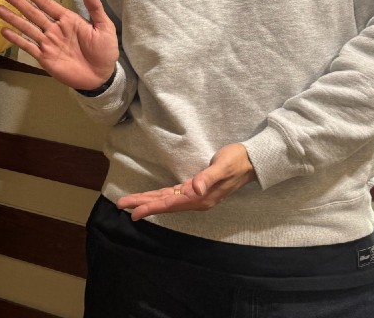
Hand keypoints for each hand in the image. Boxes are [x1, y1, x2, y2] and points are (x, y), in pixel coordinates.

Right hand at [0, 0, 117, 90]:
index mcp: (68, 20)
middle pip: (33, 13)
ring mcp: (48, 43)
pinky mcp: (44, 58)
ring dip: (12, 18)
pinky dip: (17, 39)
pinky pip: (28, 47)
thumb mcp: (104, 27)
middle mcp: (54, 29)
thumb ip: (95, 9)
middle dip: (18, 3)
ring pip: (27, 28)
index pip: (48, 4)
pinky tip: (4, 31)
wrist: (101, 77)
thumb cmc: (104, 51)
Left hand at [116, 144, 256, 220]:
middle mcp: (197, 200)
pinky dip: (160, 197)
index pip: (170, 204)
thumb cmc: (237, 161)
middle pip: (165, 204)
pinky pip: (174, 196)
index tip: (133, 211)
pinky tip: (152, 197)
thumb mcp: (223, 166)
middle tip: (121, 205)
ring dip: (149, 201)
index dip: (151, 207)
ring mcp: (198, 196)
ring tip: (130, 203)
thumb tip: (196, 190)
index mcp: (201, 198)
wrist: (252, 161)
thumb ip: (209, 178)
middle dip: (143, 204)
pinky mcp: (198, 190)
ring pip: (168, 200)